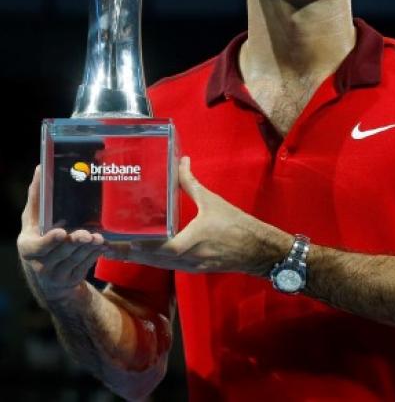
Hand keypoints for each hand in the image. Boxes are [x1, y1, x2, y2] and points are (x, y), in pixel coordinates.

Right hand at [17, 166, 107, 306]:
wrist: (47, 276)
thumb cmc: (39, 237)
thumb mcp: (33, 219)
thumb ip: (37, 197)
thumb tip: (41, 167)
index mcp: (28, 247)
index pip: (38, 247)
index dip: (49, 241)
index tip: (61, 233)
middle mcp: (40, 264)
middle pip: (62, 252)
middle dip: (76, 242)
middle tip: (88, 234)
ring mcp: (56, 275)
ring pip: (76, 259)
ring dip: (89, 248)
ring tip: (99, 238)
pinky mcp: (71, 279)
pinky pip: (85, 266)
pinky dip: (95, 254)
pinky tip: (103, 245)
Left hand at [106, 156, 291, 276]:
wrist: (257, 250)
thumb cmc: (235, 224)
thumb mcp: (212, 201)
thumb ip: (191, 182)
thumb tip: (180, 160)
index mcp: (188, 242)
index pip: (154, 247)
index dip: (132, 245)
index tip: (112, 238)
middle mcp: (184, 259)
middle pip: (147, 259)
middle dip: (125, 252)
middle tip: (103, 242)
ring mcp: (187, 266)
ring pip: (155, 264)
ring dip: (135, 257)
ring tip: (114, 247)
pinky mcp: (192, 268)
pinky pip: (165, 265)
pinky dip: (150, 259)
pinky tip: (141, 251)